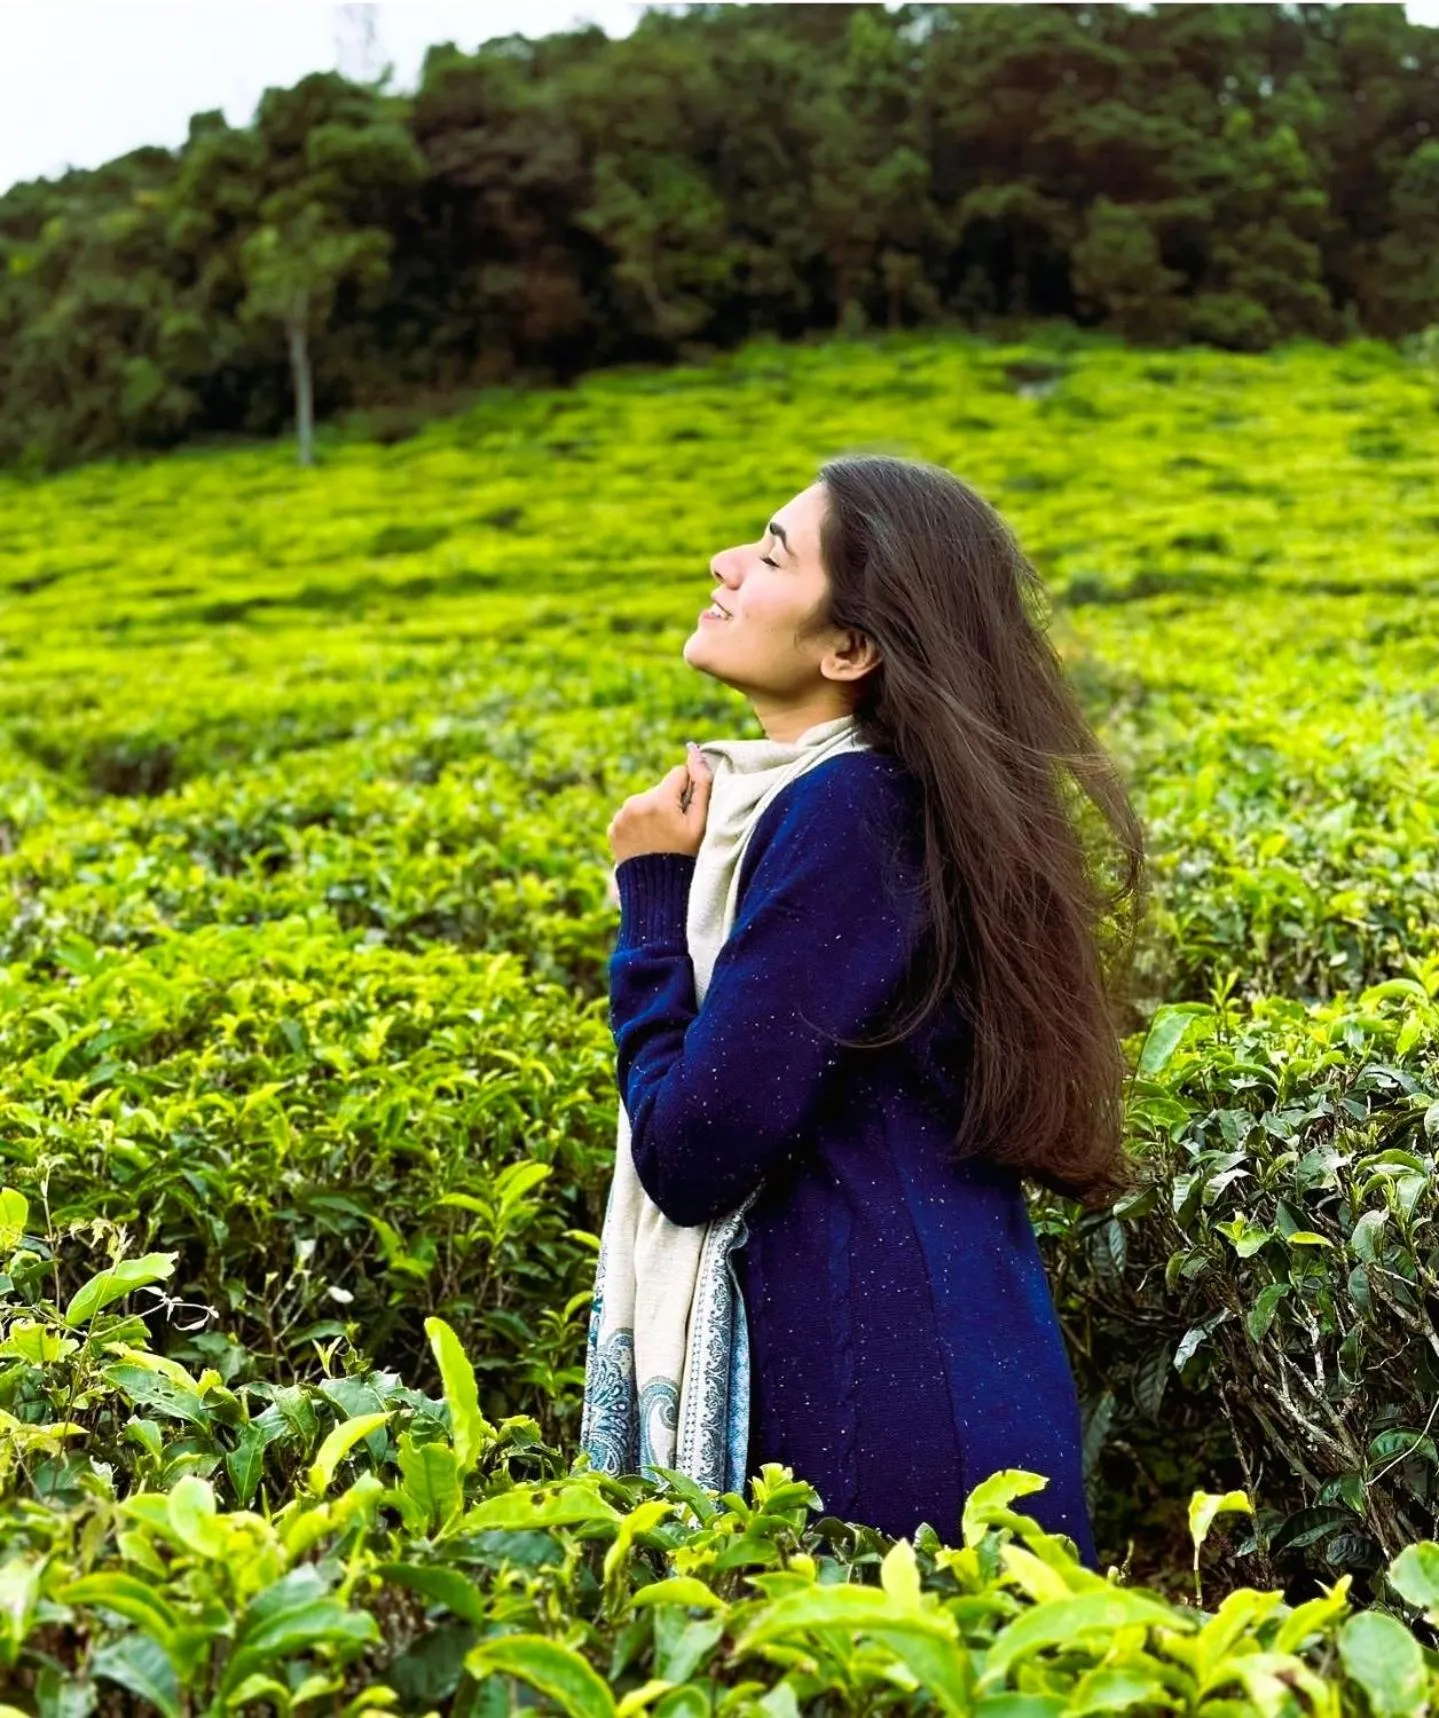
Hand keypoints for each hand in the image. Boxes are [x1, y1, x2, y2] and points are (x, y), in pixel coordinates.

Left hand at [608, 742, 712, 864]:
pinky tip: (646, 843)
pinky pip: (629, 815)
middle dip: (668, 803)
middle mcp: (635, 803)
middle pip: (659, 789)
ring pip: (644, 802)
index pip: (678, 774)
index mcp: (659, 800)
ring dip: (652, 814)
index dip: (687, 793)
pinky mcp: (612, 828)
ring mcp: (620, 817)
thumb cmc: (686, 855)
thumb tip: (694, 750)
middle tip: (673, 832)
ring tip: (659, 839)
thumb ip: (702, 783)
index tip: (685, 815)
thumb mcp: (701, 822)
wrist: (658, 890)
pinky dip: (637, 825)